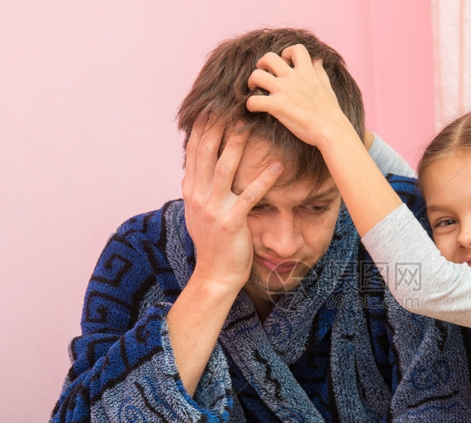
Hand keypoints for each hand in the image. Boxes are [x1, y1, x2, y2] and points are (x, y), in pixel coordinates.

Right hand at [182, 119, 282, 289]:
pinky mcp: (232, 221)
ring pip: (225, 168)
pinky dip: (265, 178)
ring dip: (237, 143)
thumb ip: (202, 186)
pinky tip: (279, 165)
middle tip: (230, 101)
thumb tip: (204, 164)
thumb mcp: (200, 210)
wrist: (216, 274)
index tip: (213, 103)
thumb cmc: (215, 241)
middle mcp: (198, 195)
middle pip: (206, 151)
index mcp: (191, 189)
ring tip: (249, 123)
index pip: (195, 149)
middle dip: (217, 124)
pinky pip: (250, 195)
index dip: (203, 125)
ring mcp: (213, 208)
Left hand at [247, 44, 353, 148]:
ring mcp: (284, 91)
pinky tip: (255, 109)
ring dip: (252, 82)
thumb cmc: (330, 112)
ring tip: (255, 90)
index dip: (287, 53)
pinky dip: (250, 105)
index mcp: (307, 71)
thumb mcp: (326, 86)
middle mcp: (293, 77)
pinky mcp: (277, 106)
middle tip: (263, 75)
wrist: (331, 130)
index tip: (286, 63)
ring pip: (256, 75)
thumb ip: (319, 71)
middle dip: (262, 64)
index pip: (295, 49)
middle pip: (269, 57)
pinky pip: (253, 101)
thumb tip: (318, 60)